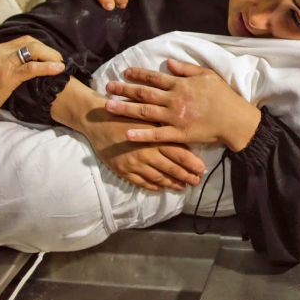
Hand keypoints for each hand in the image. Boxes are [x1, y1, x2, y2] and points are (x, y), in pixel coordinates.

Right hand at [0, 36, 65, 114]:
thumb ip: (7, 63)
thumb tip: (27, 64)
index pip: (23, 40)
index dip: (40, 46)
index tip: (50, 54)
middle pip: (30, 42)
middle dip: (47, 49)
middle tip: (58, 59)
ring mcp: (3, 62)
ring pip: (33, 51)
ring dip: (50, 56)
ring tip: (60, 64)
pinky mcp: (8, 76)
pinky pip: (32, 68)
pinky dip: (47, 67)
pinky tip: (58, 69)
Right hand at [49, 78, 204, 191]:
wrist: (97, 119)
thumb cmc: (125, 112)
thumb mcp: (148, 114)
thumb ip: (164, 125)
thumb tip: (183, 131)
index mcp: (155, 137)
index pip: (179, 154)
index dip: (192, 163)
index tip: (202, 169)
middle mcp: (146, 153)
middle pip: (171, 168)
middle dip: (186, 176)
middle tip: (196, 182)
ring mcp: (134, 164)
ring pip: (157, 177)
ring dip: (171, 183)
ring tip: (181, 187)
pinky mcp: (123, 170)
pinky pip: (141, 182)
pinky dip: (152, 186)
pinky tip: (160, 187)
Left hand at [104, 59, 261, 151]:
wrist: (235, 120)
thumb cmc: (224, 96)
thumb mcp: (207, 75)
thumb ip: (186, 69)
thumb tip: (168, 62)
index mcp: (180, 85)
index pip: (154, 78)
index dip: (138, 74)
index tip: (125, 72)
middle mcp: (174, 100)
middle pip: (143, 93)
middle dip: (124, 89)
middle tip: (108, 87)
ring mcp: (174, 118)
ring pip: (144, 112)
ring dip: (125, 108)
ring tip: (108, 106)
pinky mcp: (178, 133)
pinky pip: (156, 135)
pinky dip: (141, 134)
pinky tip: (126, 133)